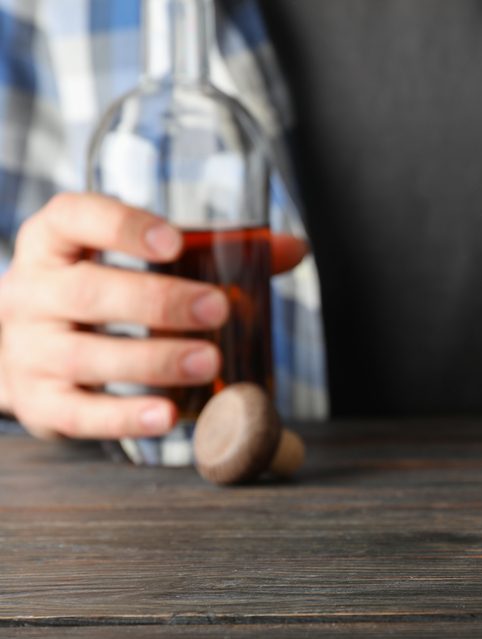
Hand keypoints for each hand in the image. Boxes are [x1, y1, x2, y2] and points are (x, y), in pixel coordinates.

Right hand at [0, 193, 307, 439]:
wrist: (24, 350)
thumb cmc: (100, 295)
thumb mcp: (136, 264)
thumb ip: (214, 253)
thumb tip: (295, 249)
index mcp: (55, 243)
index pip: (75, 218)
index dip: (122, 226)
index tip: (174, 241)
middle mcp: (33, 293)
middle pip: (89, 292)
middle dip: (159, 301)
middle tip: (217, 307)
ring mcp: (30, 351)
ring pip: (86, 355)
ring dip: (153, 360)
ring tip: (208, 360)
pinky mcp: (39, 402)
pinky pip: (79, 413)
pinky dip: (125, 418)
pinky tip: (168, 415)